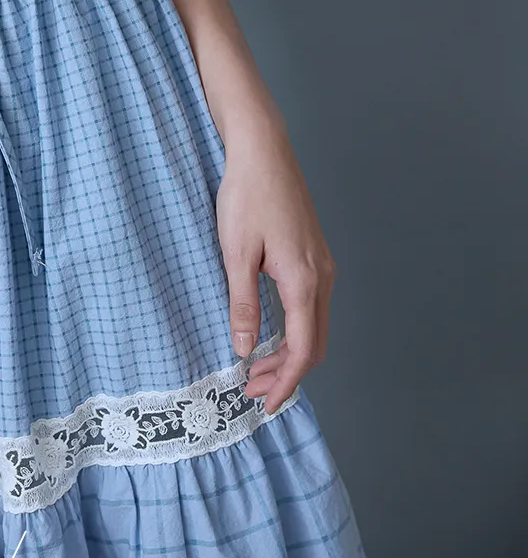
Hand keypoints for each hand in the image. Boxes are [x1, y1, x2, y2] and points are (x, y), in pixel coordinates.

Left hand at [216, 126, 335, 414]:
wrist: (263, 153)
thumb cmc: (246, 198)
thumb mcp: (235, 254)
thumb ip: (242, 304)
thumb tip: (245, 348)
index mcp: (304, 282)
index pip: (302, 350)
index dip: (285, 382)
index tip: (265, 404)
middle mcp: (323, 277)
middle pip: (314, 344)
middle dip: (286, 374)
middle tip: (253, 392)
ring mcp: (323, 266)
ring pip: (315, 326)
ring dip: (289, 353)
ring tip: (256, 369)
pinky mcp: (314, 257)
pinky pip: (312, 307)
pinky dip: (294, 331)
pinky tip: (270, 335)